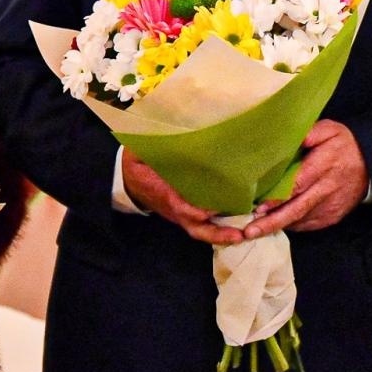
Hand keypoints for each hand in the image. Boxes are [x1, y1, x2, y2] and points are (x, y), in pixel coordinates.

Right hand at [120, 148, 242, 245]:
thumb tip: (165, 135)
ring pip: (202, 230)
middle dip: (217, 233)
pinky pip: (205, 225)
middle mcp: (176, 209)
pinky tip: (239, 226)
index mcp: (164, 193)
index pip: (179, 206)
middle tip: (238, 235)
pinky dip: (221, 228)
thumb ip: (151, 148)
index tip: (209, 211)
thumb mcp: (138, 154)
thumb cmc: (138, 163)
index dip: (192, 211)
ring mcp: (182, 214)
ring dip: (222, 235)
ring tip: (243, 236)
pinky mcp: (188, 214)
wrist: (129, 179)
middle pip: (196, 228)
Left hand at [243, 120, 367, 238]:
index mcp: (324, 165)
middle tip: (250, 230)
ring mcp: (331, 206)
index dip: (278, 198)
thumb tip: (285, 139)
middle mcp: (327, 189)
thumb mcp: (329, 129)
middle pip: (297, 209)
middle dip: (272, 221)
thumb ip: (308, 133)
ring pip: (301, 220)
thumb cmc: (344, 144)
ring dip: (278, 225)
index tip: (258, 207)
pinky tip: (276, 223)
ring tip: (256, 229)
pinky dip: (291, 225)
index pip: (298, 185)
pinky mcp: (332, 216)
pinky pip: (308, 224)